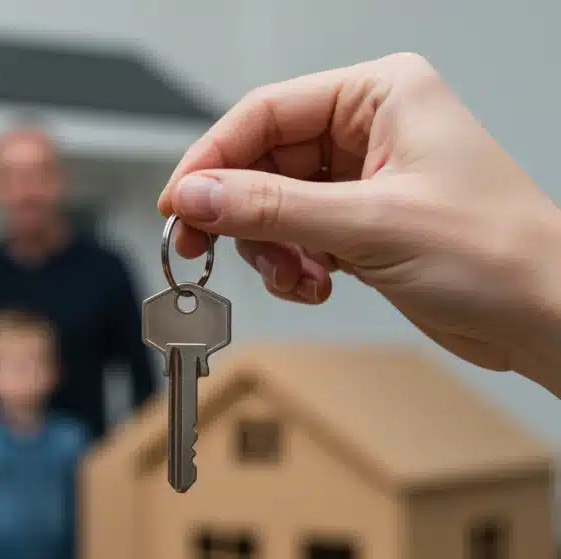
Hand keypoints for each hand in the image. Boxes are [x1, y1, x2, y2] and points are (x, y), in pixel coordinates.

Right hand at [158, 53, 560, 387]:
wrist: (546, 318)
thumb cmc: (498, 254)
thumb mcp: (369, 224)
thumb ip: (270, 208)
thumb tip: (197, 196)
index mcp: (381, 94)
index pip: (266, 112)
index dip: (213, 159)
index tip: (179, 203)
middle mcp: (369, 128)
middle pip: (262, 160)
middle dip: (240, 214)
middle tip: (203, 250)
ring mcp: (364, 177)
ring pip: (271, 204)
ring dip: (270, 248)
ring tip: (294, 276)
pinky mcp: (361, 221)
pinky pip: (295, 234)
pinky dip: (292, 265)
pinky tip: (315, 285)